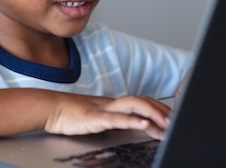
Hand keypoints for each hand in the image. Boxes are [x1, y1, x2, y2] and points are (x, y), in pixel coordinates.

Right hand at [44, 94, 171, 139]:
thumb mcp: (97, 117)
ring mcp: (104, 109)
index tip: (172, 118)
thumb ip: (113, 119)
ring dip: (152, 114)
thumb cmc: (71, 114)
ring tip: (166, 125)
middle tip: (176, 123)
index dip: (158, 108)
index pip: (141, 101)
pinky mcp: (95, 118)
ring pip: (133, 105)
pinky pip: (116, 118)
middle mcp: (111, 103)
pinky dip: (132, 120)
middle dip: (160, 111)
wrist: (50, 108)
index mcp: (113, 104)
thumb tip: (130, 125)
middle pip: (141, 100)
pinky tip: (144, 124)